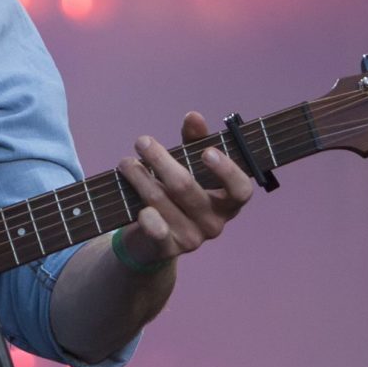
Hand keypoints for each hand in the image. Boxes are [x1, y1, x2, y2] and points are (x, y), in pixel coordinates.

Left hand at [115, 111, 256, 269]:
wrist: (152, 238)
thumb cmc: (177, 193)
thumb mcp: (189, 164)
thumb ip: (194, 140)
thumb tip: (194, 117)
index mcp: (228, 202)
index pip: (241, 190)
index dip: (227, 171)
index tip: (206, 151)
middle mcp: (214, 222)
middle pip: (187, 188)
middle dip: (160, 160)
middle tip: (142, 141)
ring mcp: (192, 238)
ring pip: (161, 201)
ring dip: (139, 177)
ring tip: (126, 163)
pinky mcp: (168, 249)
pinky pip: (156, 231)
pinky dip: (146, 216)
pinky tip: (137, 204)